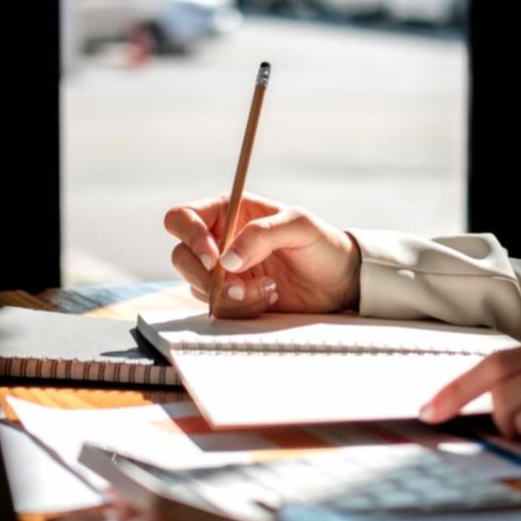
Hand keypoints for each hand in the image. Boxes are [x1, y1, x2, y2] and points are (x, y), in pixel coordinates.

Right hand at [164, 194, 360, 318]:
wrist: (339, 284)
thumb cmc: (322, 245)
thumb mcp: (299, 226)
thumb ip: (261, 234)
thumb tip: (227, 260)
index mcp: (229, 211)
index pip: (183, 218)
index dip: (191, 237)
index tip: (216, 260)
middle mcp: (219, 240)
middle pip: (182, 257)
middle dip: (207, 277)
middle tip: (240, 286)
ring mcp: (223, 272)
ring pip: (198, 287)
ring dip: (231, 296)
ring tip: (269, 289)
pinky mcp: (231, 298)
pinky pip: (217, 308)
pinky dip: (240, 309)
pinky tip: (268, 298)